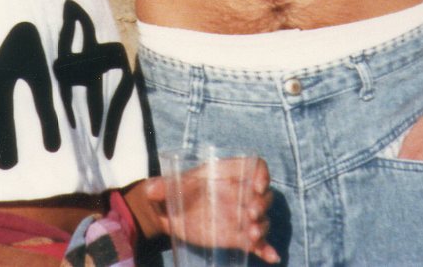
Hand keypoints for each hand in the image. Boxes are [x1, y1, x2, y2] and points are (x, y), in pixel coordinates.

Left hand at [133, 158, 278, 263]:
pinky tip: (272, 256)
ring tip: (252, 235)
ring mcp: (240, 216)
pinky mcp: (237, 236)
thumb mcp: (165, 187)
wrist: (168, 214)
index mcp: (226, 174)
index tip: (257, 187)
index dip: (261, 174)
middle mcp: (238, 193)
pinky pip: (258, 242)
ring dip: (262, 227)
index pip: (255, 166)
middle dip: (262, 205)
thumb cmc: (172, 192)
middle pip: (263, 195)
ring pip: (262, 219)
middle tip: (250, 215)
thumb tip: (150, 190)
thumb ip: (159, 187)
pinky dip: (266, 249)